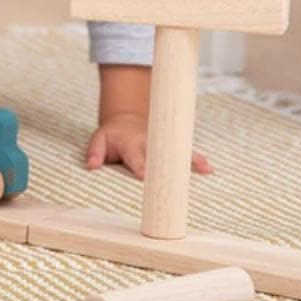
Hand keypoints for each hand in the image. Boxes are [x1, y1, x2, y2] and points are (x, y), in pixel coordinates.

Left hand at [86, 111, 213, 178]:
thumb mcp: (99, 139)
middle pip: (162, 156)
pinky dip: (197, 160)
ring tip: (205, 168)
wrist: (127, 120)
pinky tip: (209, 169)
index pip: (136, 157)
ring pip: (178, 152)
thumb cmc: (113, 136)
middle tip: (181, 180)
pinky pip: (185, 152)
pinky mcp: (171, 146)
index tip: (145, 176)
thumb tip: (92, 166)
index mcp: (131, 144)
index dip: (141, 166)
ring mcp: (162, 144)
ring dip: (190, 160)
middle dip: (170, 167)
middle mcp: (150, 143)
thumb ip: (95, 152)